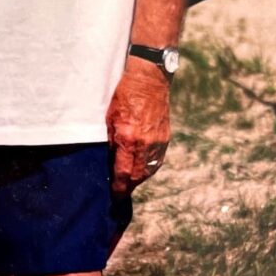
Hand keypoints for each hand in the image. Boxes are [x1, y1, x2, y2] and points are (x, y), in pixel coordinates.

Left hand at [106, 58, 170, 197]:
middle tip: (120, 192)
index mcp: (128, 139)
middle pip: (137, 176)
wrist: (149, 80)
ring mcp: (157, 142)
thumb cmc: (125, 95)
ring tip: (130, 182)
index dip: (118, 187)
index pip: (123, 173)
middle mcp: (144, 144)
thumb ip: (112, 140)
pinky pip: (157, 161)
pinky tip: (143, 169)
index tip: (114, 195)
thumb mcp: (110, 117)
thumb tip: (111, 160)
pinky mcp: (165, 138)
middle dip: (128, 186)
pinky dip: (149, 168)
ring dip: (139, 179)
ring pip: (149, 171)